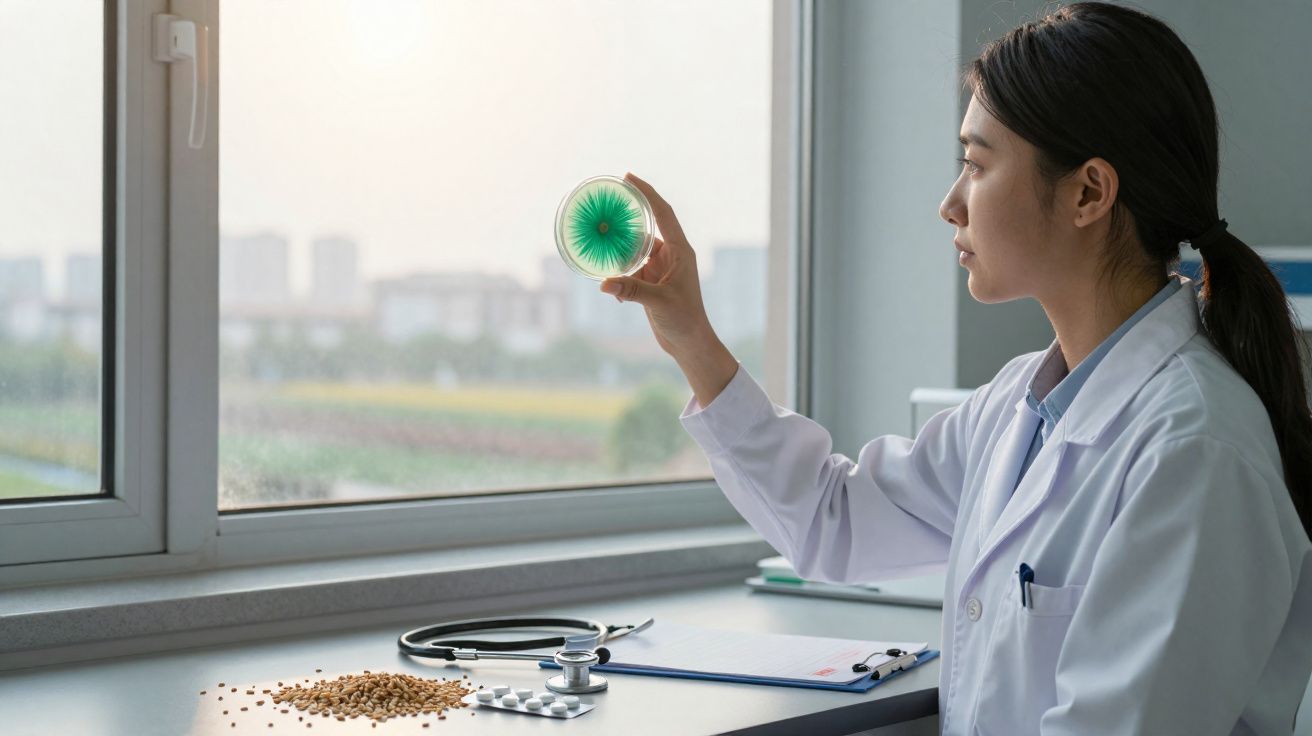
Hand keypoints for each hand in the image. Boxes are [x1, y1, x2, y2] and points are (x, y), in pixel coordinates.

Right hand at [601, 172, 716, 356]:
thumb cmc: (684, 320)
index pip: (663, 213)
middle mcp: (671, 255)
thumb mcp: (657, 302)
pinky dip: (619, 274)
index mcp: (680, 251)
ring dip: (619, 248)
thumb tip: (603, 283)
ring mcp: (661, 269)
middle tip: (608, 201)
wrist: (689, 343)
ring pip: (635, 249)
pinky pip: (630, 270)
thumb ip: (631, 290)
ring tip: (599, 239)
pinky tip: (610, 284)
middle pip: (647, 226)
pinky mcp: (651, 283)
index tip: (629, 178)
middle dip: (627, 215)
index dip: (646, 193)